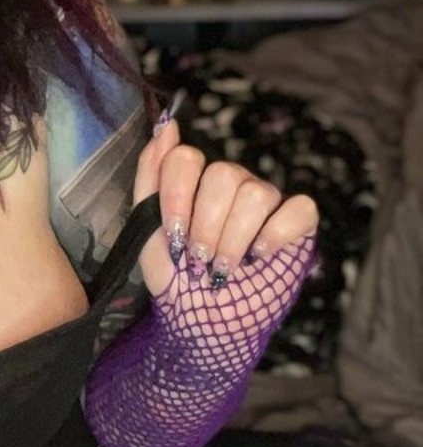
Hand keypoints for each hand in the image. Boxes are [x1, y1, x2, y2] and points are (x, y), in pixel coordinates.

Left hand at [133, 93, 319, 299]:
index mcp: (196, 181)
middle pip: (223, 174)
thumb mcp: (147, 229)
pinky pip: (298, 207)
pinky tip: (258, 257)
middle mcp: (233, 183)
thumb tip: (166, 124)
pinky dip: (275, 234)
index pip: (186, 158)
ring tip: (222, 268)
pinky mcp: (299, 223)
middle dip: (206, 226)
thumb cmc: (175, 278)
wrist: (202, 322)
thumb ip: (150, 176)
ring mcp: (267, 200)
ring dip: (234, 239)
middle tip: (198, 259)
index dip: (177, 197)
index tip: (174, 237)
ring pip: (256, 192)